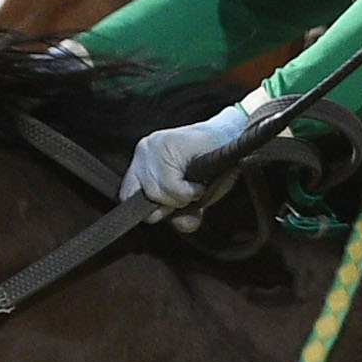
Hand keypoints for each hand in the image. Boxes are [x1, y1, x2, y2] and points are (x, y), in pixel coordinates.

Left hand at [120, 101, 251, 214]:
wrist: (234, 138)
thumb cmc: (214, 167)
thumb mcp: (194, 199)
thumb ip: (184, 215)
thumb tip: (180, 223)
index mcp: (143, 161)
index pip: (128, 194)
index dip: (152, 207)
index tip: (173, 204)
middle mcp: (144, 151)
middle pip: (144, 198)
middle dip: (171, 204)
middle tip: (189, 193)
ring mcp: (154, 146)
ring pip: (157, 193)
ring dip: (182, 197)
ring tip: (195, 185)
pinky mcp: (167, 144)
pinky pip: (171, 185)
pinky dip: (188, 191)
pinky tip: (198, 181)